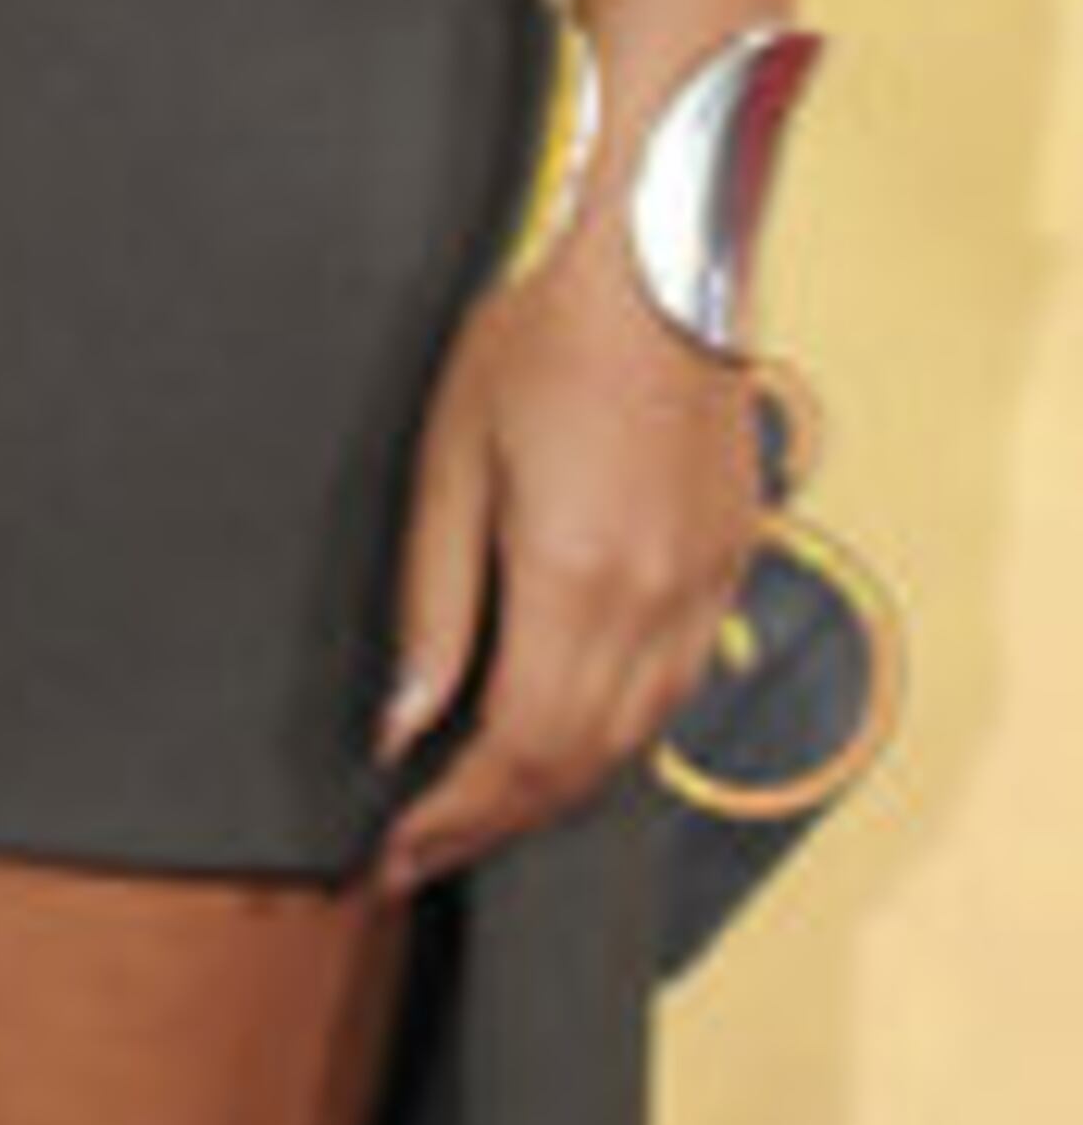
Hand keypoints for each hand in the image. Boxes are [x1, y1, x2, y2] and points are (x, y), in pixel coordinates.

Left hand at [369, 236, 760, 891]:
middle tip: (423, 851)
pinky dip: (616, 734)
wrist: (657, 266)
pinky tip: (567, 729)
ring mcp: (704, 591)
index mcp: (576, 579)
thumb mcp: (449, 457)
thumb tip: (403, 721)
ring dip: (555, 789)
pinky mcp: (729, 569)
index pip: (515, 752)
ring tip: (480, 806)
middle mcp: (654, 604)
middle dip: (493, 823)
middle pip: (575, 767)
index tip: (395, 857)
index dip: (454, 819)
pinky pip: (676, 692)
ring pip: (634, 743)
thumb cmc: (539, 338)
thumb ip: (432, 600)